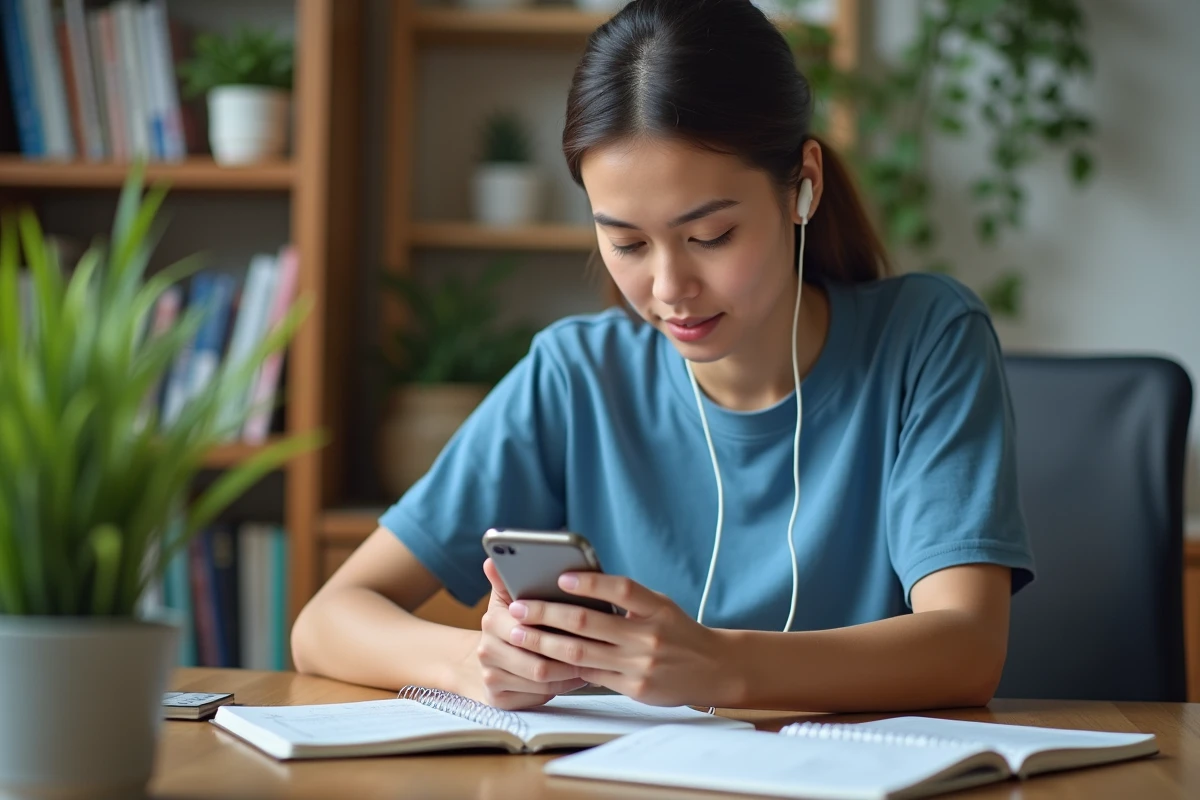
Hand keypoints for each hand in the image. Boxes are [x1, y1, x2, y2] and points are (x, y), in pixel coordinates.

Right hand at [455, 558, 587, 709]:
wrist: (487, 659)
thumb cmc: (513, 624)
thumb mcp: (511, 599)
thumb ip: (508, 580)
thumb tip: (491, 561)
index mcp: (492, 620)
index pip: (530, 629)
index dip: (560, 630)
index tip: (587, 624)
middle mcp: (486, 650)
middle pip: (537, 661)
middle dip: (570, 656)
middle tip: (599, 650)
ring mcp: (491, 676)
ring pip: (541, 680)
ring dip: (570, 673)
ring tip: (593, 662)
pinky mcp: (498, 699)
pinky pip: (538, 696)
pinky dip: (561, 687)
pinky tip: (577, 677)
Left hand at [505, 572, 733, 706]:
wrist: (713, 668)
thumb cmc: (678, 631)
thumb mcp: (660, 606)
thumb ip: (627, 600)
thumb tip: (575, 588)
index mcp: (656, 608)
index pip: (621, 590)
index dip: (590, 583)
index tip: (561, 577)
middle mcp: (648, 636)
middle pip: (588, 622)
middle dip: (547, 614)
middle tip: (518, 608)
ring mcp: (640, 664)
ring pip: (580, 652)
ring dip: (544, 642)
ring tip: (519, 633)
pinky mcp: (634, 687)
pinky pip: (590, 675)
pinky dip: (563, 665)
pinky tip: (542, 657)